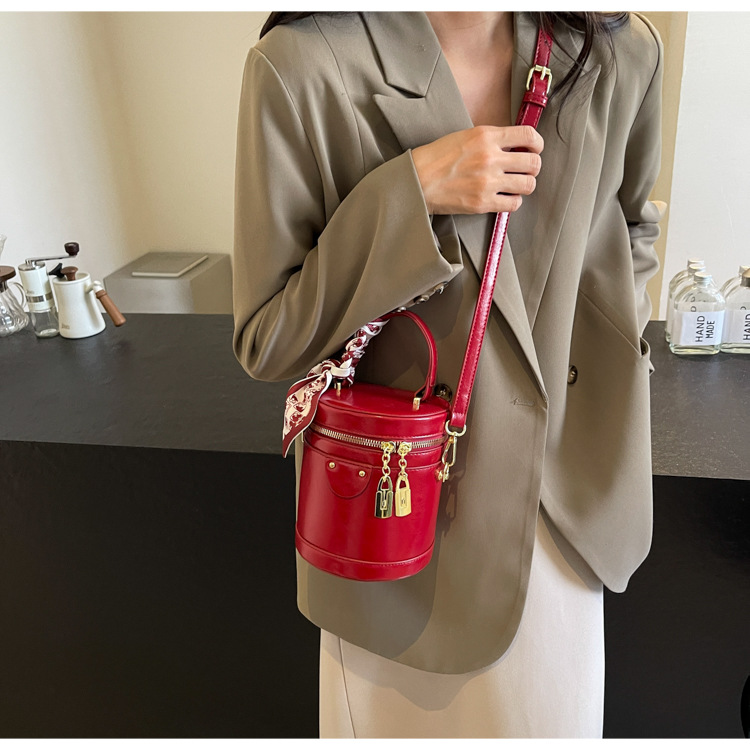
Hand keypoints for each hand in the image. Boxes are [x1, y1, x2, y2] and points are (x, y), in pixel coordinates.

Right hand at [411, 125, 543, 214]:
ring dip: (524, 185)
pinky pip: (514, 204)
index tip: (534, 149)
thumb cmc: (437, 158)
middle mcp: (490, 158)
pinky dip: (513, 201)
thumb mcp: (465, 135)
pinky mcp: (483, 202)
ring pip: (528, 185)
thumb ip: (491, 139)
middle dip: (532, 167)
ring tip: (514, 184)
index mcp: (486, 136)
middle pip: (533, 163)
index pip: (528, 135)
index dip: (537, 144)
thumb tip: (514, 146)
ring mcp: (488, 182)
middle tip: (524, 170)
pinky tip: (504, 197)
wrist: (417, 181)